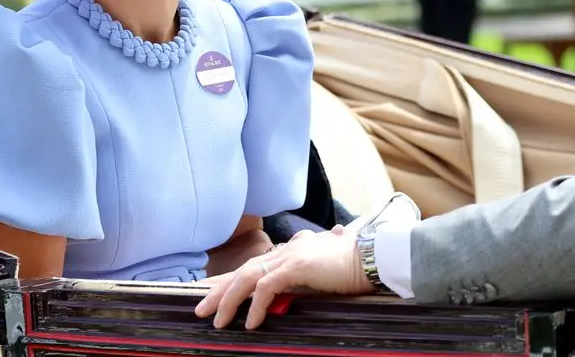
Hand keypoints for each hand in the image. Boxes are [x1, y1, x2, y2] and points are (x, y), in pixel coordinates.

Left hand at [194, 227, 370, 329]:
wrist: (372, 259)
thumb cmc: (353, 269)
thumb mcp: (322, 277)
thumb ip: (303, 282)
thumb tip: (288, 295)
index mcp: (290, 251)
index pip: (252, 266)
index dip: (230, 280)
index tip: (211, 293)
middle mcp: (285, 251)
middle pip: (242, 271)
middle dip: (218, 291)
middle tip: (201, 310)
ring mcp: (289, 256)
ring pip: (247, 277)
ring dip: (229, 300)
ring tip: (218, 321)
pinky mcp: (296, 267)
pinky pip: (267, 288)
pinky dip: (256, 306)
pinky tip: (250, 323)